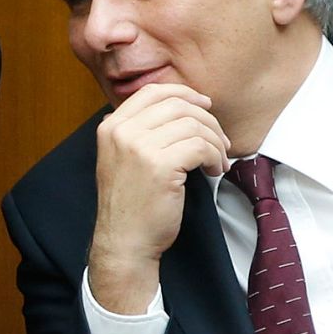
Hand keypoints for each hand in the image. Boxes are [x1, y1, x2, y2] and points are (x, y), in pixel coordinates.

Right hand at [87, 84, 229, 314]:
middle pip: (177, 105)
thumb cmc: (131, 204)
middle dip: (207, 120)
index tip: (204, 105)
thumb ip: (141, 132)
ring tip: (218, 160)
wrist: (124, 242)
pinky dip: (214, 156)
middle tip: (221, 140)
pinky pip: (200, 146)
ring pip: (193, 125)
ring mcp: (139, 147)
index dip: (184, 93)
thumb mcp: (124, 159)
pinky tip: (214, 170)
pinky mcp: (160, 166)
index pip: (153, 91)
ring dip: (215, 142)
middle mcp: (121, 132)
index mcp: (111, 126)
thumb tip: (183, 108)